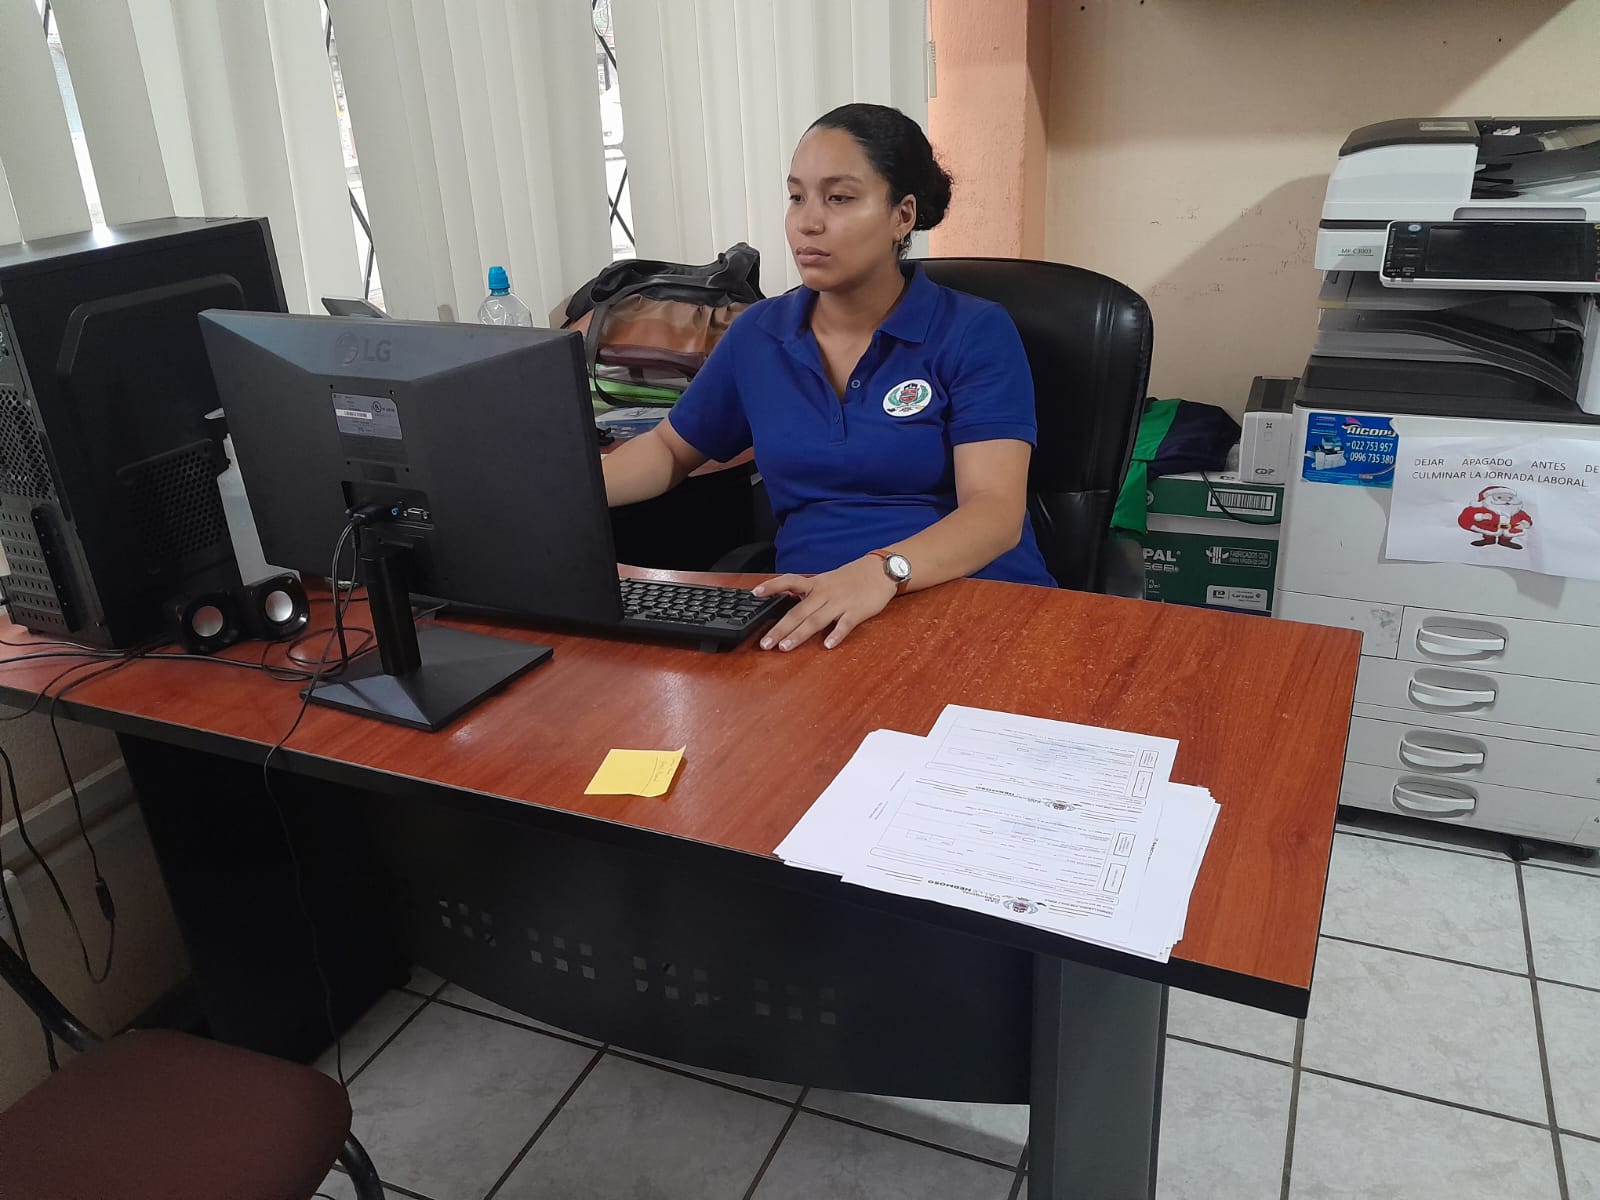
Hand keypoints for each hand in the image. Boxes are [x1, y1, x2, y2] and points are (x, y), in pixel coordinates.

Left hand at [752, 556, 898, 650]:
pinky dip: (836, 634)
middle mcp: (824, 593)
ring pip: (816, 620)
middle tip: (765, 643)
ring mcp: (840, 603)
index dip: (772, 586)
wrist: (880, 570)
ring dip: (800, 634)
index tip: (755, 593)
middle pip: (798, 611)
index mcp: (815, 584)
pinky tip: (827, 645)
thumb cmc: (851, 579)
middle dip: (780, 629)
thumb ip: (808, 593)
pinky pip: (845, 625)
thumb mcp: (826, 581)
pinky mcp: (857, 611)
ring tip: (785, 647)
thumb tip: (785, 601)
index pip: (789, 582)